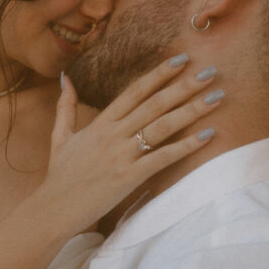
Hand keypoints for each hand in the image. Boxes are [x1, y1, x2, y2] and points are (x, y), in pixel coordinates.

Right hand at [42, 57, 222, 233]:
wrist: (53, 209)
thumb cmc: (59, 176)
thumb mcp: (59, 136)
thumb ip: (66, 106)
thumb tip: (66, 78)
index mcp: (100, 124)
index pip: (134, 91)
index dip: (159, 74)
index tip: (181, 59)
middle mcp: (113, 135)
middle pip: (154, 104)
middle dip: (184, 86)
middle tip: (210, 72)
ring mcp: (121, 155)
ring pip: (162, 126)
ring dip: (192, 110)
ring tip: (216, 97)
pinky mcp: (128, 177)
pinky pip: (162, 157)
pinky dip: (186, 146)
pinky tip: (207, 135)